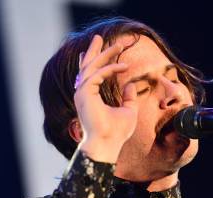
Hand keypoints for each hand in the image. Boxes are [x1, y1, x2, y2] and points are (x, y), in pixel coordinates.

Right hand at [74, 35, 137, 162]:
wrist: (107, 144)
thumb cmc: (116, 132)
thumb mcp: (128, 111)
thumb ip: (129, 97)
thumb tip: (130, 84)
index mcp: (90, 97)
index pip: (92, 75)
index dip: (102, 63)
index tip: (118, 58)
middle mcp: (83, 94)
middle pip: (87, 67)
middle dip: (95, 51)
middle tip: (99, 37)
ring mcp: (82, 93)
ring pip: (91, 67)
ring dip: (104, 54)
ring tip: (116, 44)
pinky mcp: (85, 93)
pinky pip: (98, 74)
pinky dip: (110, 68)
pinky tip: (123, 66)